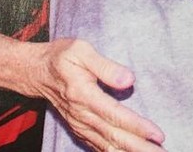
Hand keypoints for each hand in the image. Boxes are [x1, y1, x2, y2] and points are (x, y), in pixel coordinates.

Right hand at [30, 38, 164, 150]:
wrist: (35, 71)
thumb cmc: (60, 56)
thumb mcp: (80, 49)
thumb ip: (105, 65)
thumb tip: (128, 80)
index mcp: (82, 94)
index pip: (114, 115)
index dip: (137, 126)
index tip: (157, 134)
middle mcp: (81, 114)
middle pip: (114, 136)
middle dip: (140, 147)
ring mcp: (79, 124)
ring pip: (107, 145)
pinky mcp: (79, 129)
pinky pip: (98, 147)